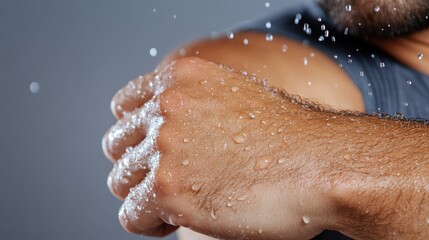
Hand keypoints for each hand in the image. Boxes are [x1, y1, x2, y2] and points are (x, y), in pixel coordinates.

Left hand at [102, 57, 335, 238]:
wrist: (321, 163)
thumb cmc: (288, 138)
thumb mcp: (233, 99)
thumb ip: (193, 108)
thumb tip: (163, 136)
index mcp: (181, 77)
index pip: (124, 107)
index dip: (136, 135)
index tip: (153, 156)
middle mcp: (167, 105)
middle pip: (118, 146)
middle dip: (139, 168)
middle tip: (170, 183)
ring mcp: (166, 145)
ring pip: (121, 182)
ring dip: (145, 197)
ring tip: (180, 202)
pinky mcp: (169, 188)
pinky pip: (132, 216)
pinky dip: (151, 223)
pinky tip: (179, 219)